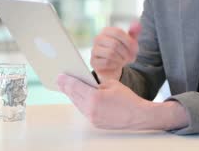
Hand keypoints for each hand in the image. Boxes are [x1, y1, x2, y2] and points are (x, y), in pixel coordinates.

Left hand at [57, 74, 187, 129]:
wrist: (139, 115)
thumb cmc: (127, 98)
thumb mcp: (111, 84)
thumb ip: (96, 84)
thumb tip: (85, 84)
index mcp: (94, 98)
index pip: (75, 86)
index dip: (66, 80)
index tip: (59, 76)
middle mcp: (91, 110)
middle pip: (74, 96)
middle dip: (66, 87)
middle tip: (59, 80)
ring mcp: (93, 118)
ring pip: (77, 104)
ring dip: (72, 95)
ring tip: (66, 88)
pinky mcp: (95, 123)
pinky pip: (84, 110)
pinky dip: (80, 103)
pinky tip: (77, 97)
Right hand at [90, 25, 138, 81]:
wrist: (112, 67)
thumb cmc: (121, 52)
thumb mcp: (129, 42)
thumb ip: (133, 33)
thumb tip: (137, 25)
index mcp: (106, 31)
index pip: (118, 32)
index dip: (129, 41)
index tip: (135, 49)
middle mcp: (98, 38)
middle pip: (115, 44)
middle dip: (126, 53)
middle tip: (131, 58)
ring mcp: (94, 50)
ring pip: (111, 54)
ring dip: (121, 59)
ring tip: (123, 61)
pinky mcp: (93, 61)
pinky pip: (106, 62)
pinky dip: (115, 65)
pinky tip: (116, 64)